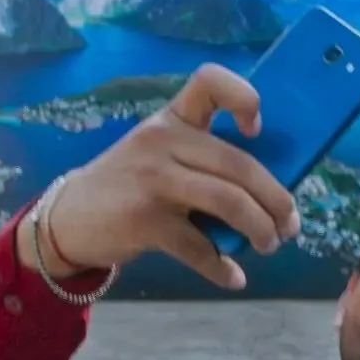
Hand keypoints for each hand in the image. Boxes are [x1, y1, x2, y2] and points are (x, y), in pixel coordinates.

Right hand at [28, 64, 301, 289]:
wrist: (69, 218)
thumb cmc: (130, 185)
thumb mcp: (159, 155)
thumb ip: (203, 160)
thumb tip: (271, 195)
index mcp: (171, 119)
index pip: (209, 82)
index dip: (244, 98)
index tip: (257, 131)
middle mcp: (162, 141)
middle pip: (238, 164)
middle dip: (275, 199)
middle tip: (289, 224)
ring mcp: (153, 179)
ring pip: (228, 202)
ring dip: (260, 228)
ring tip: (269, 244)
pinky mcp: (144, 219)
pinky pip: (199, 247)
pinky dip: (222, 268)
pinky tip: (233, 277)